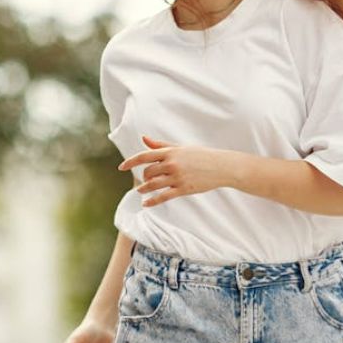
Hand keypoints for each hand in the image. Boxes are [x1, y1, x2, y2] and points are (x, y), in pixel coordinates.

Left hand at [118, 135, 236, 207]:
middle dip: (144, 177)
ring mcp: (177, 177)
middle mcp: (172, 164)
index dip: (131, 162)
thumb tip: (143, 139)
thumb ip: (161, 145)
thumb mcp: (181, 148)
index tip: (121, 167)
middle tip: (145, 180)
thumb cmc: (201, 155)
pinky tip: (145, 204)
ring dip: (144, 189)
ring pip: (153, 185)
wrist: (221, 166)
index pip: (144, 156)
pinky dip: (152, 201)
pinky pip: (163, 197)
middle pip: (148, 172)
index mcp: (170, 152)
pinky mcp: (183, 189)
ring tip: (140, 191)